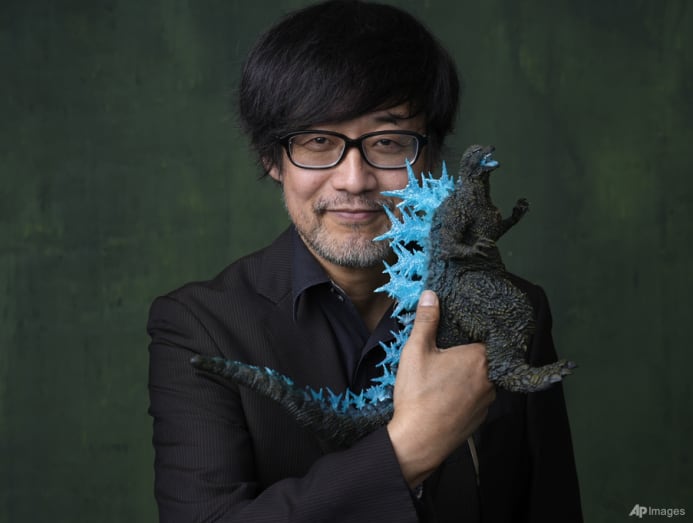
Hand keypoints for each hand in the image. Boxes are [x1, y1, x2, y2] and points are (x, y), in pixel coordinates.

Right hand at [387, 290, 494, 486]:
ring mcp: (488, 400)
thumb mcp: (416, 351)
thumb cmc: (418, 394)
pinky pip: (477, 397)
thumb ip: (426, 321)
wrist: (419, 441)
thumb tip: (431, 294)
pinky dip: (465, 394)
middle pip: (483, 357)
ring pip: (481, 378)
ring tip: (443, 376)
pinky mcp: (481, 417)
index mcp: (479, 357)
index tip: (458, 333)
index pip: (484, 336)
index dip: (470, 333)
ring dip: (467, 376)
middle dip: (466, 355)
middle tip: (445, 354)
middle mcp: (491, 378)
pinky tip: (446, 395)